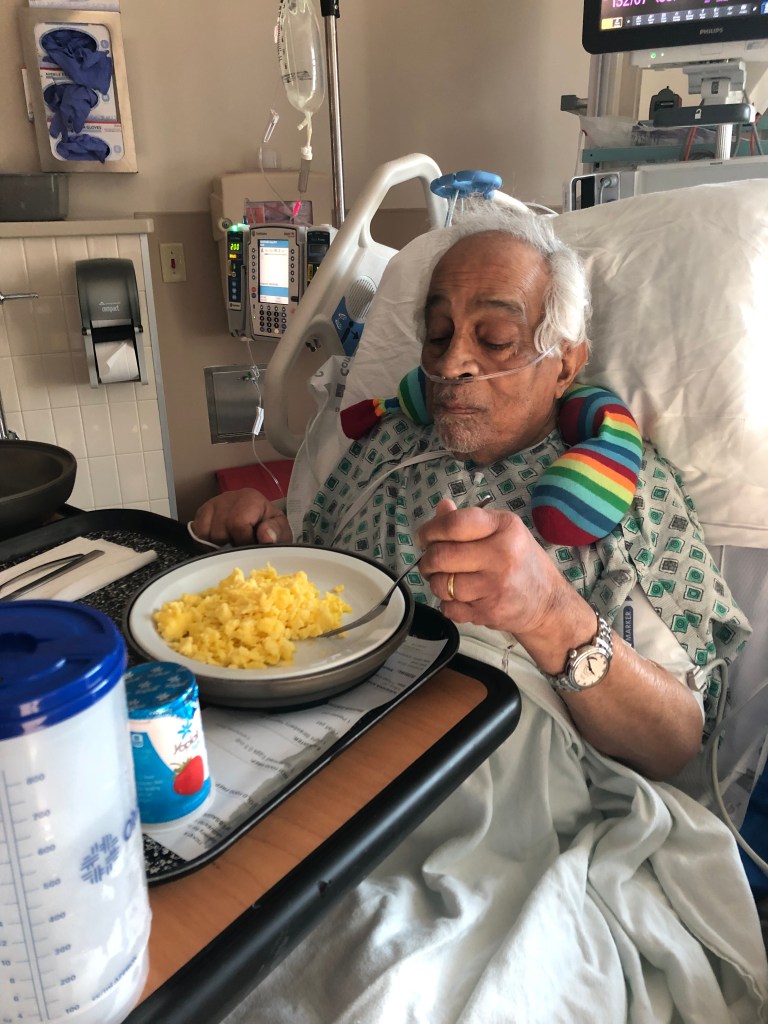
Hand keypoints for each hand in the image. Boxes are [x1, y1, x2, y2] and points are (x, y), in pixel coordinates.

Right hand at [191, 489, 292, 546]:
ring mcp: (213, 504)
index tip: (252, 545)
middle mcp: (229, 497)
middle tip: (241, 545)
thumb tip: (266, 537)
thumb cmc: (269, 527)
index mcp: (250, 498)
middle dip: (231, 544)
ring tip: (231, 543)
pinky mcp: (202, 513)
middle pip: (220, 531)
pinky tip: (219, 542)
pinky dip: (206, 542)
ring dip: (218, 544)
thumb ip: (276, 532)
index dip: (244, 541)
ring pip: (206, 533)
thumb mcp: (281, 530)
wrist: (260, 521)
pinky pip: (197, 532)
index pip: (237, 523)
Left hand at [416, 498, 574, 638]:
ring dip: (437, 583)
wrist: (549, 603)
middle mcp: (501, 555)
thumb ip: (469, 520)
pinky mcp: (489, 612)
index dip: (430, 530)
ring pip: (441, 584)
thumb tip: (442, 507)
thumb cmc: (522, 562)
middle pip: (441, 555)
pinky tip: (463, 597)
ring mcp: (495, 586)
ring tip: (449, 580)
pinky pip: (449, 607)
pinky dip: (448, 604)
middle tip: (431, 562)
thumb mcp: (503, 532)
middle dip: (428, 560)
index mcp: (505, 528)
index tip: (424, 537)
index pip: (454, 524)